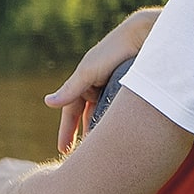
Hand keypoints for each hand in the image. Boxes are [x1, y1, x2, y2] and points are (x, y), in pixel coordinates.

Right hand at [45, 7, 160, 152]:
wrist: (146, 36)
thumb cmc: (114, 50)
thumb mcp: (88, 72)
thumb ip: (70, 89)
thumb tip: (47, 103)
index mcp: (85, 80)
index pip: (71, 111)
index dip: (67, 130)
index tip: (63, 150)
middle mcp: (99, 85)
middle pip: (87, 116)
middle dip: (82, 134)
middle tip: (80, 157)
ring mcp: (115, 88)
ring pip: (104, 115)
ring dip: (100, 131)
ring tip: (101, 151)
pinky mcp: (131, 90)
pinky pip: (120, 111)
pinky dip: (116, 123)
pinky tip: (121, 136)